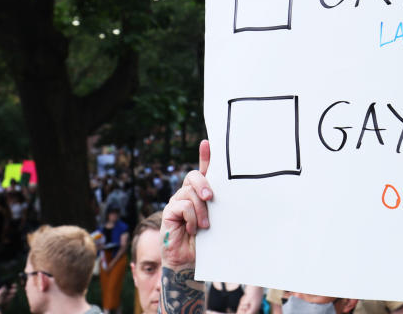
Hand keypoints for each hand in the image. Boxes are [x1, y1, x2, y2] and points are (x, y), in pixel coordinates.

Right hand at [162, 140, 212, 268]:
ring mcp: (177, 201)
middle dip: (203, 183)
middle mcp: (188, 193)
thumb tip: (233, 188)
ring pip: (190, 192)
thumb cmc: (207, 239)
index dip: (205, 155)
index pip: (203, 169)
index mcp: (201, 192)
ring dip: (201, 210)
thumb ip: (218, 202)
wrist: (191, 259)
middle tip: (211, 197)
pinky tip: (193, 229)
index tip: (208, 142)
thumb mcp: (217, 217)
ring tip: (206, 226)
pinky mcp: (169, 211)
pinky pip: (183, 206)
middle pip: (194, 175)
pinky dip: (191, 218)